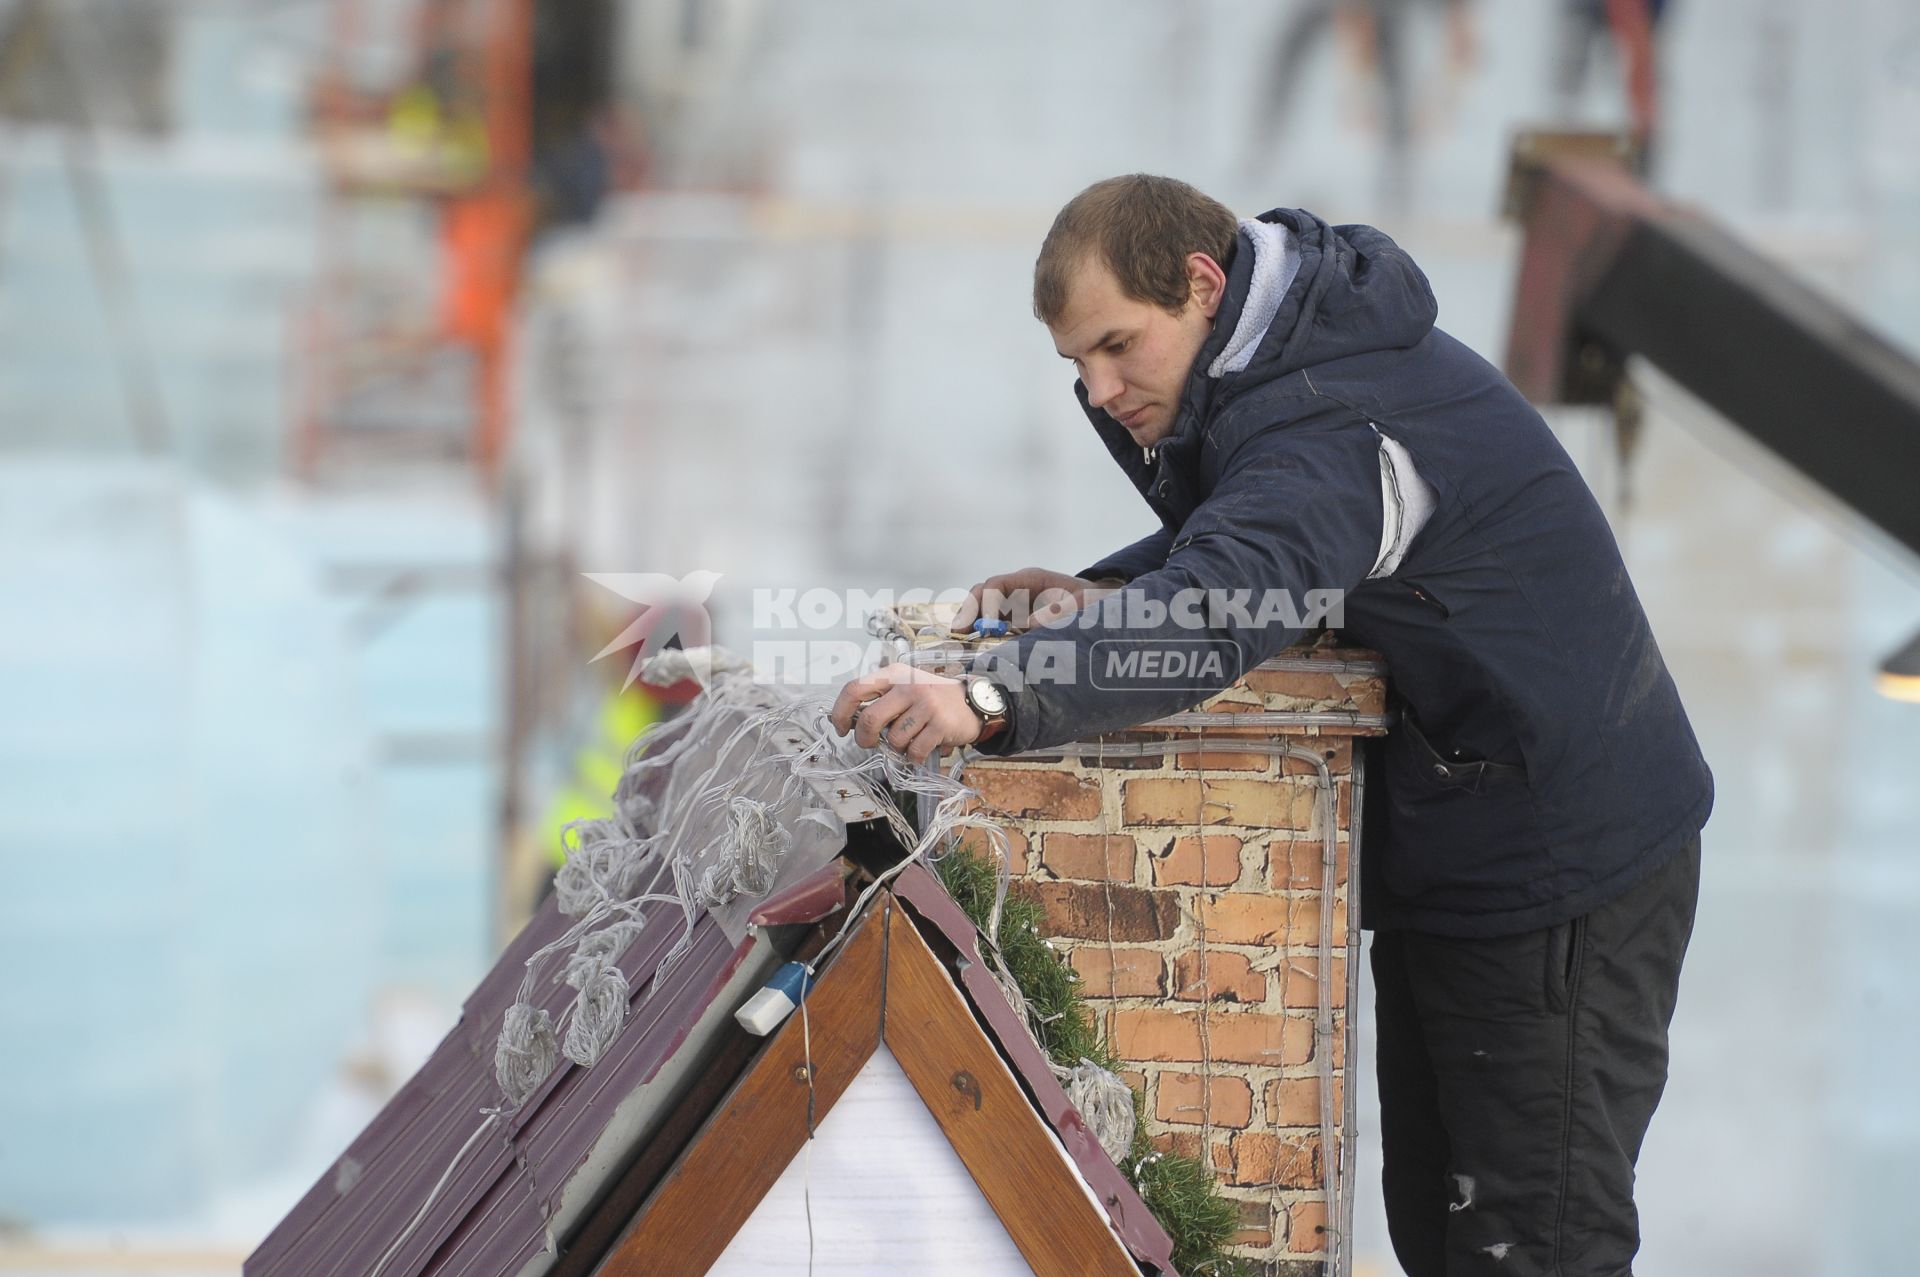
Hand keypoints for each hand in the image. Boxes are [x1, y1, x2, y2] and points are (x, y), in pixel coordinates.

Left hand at [828, 664, 979, 763]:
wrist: (973, 701)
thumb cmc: (932, 699)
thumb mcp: (905, 689)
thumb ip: (880, 701)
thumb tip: (850, 722)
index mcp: (894, 674)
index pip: (855, 689)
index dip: (840, 712)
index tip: (841, 728)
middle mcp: (908, 686)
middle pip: (869, 719)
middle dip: (864, 739)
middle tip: (869, 744)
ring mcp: (926, 704)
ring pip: (894, 739)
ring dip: (897, 748)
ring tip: (909, 741)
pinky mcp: (940, 724)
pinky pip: (915, 750)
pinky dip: (914, 757)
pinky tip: (922, 749)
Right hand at [949, 567, 1121, 632]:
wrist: (1101, 607)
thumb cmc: (1092, 601)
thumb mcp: (1082, 604)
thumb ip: (1058, 612)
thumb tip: (1029, 625)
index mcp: (1031, 580)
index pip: (997, 585)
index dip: (986, 603)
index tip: (985, 625)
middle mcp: (1017, 590)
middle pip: (982, 594)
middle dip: (969, 612)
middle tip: (959, 632)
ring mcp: (1015, 606)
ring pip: (984, 610)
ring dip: (972, 624)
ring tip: (961, 641)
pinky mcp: (1016, 622)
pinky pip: (994, 626)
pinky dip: (983, 635)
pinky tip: (976, 649)